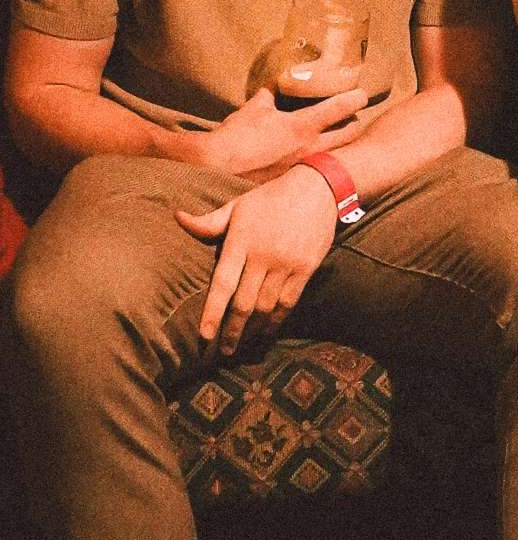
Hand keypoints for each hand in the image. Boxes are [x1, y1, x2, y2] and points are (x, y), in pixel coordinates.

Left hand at [175, 164, 339, 356]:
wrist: (317, 188)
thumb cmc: (271, 198)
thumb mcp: (238, 206)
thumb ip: (208, 221)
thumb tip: (177, 218)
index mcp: (242, 242)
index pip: (223, 284)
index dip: (212, 312)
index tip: (204, 336)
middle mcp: (263, 256)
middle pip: (244, 303)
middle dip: (233, 330)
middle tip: (224, 350)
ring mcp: (286, 264)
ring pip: (266, 306)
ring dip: (253, 329)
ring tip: (243, 344)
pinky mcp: (306, 268)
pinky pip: (289, 301)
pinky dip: (277, 320)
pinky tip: (268, 330)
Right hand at [186, 87, 369, 177]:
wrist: (214, 174)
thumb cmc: (233, 139)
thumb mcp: (252, 111)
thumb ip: (268, 98)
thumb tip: (274, 88)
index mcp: (303, 127)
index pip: (341, 107)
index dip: (356, 98)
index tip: (363, 94)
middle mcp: (311, 149)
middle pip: (351, 134)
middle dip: (355, 124)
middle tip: (352, 117)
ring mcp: (306, 169)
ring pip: (340, 155)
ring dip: (343, 145)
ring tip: (338, 138)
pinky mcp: (297, 185)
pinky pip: (321, 172)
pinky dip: (325, 164)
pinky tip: (319, 162)